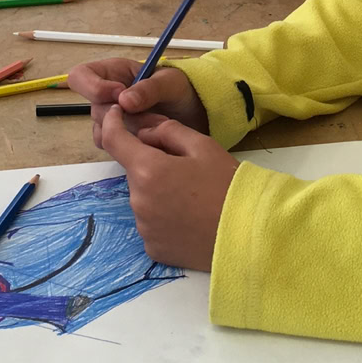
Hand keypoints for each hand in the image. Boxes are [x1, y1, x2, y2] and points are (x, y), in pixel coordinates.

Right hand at [65, 57, 208, 149]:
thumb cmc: (180, 89)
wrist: (194, 112)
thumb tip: (123, 101)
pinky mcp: (119, 137)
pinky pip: (113, 147)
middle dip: (124, 118)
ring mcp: (111, 118)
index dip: (93, 88)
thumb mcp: (170, 82)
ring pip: (103, 132)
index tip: (119, 96)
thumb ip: (149, 89)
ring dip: (131, 133)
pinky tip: (151, 139)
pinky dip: (132, 146)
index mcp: (112, 72)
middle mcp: (106, 95)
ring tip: (157, 128)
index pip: (80, 76)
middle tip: (152, 118)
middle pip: (95, 110)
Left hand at [101, 104, 236, 269]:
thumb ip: (167, 131)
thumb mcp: (203, 146)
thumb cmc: (228, 185)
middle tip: (185, 169)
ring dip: (158, 192)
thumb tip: (144, 134)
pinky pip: (151, 223)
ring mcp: (144, 228)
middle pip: (135, 173)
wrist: (249, 234)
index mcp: (148, 170)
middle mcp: (138, 200)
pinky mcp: (152, 248)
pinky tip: (189, 218)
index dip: (112, 122)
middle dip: (151, 165)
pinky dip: (163, 217)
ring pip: (143, 199)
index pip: (115, 140)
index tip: (115, 114)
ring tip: (192, 198)